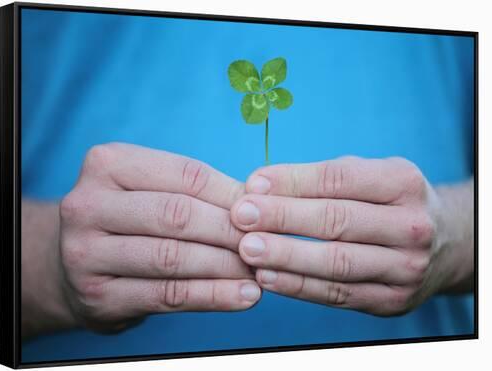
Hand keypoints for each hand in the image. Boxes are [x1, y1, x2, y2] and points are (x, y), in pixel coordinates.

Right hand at [58, 143, 259, 332]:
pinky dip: (212, 296)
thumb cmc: (128, 219)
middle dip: (230, 231)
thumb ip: (195, 191)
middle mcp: (87, 204)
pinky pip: (167, 296)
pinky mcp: (97, 296)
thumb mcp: (150, 189)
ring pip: (173, 257)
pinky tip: (243, 295)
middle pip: (178, 215)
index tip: (266, 211)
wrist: (76, 264)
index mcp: (107, 164)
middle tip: (267, 243)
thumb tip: (257, 201)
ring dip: (226, 266)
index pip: (185, 175)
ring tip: (260, 272)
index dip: (232, 194)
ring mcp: (85, 253)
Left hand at [230, 156, 473, 315]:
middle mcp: (411, 226)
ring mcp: (405, 268)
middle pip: (337, 221)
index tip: (252, 183)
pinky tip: (266, 277)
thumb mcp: (369, 176)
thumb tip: (260, 185)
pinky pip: (337, 294)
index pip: (339, 179)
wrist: (444, 247)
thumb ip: (322, 178)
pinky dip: (298, 286)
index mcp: (404, 183)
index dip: (293, 181)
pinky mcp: (392, 300)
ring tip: (247, 248)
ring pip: (336, 263)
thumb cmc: (387, 203)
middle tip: (241, 215)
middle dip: (283, 217)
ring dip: (286, 256)